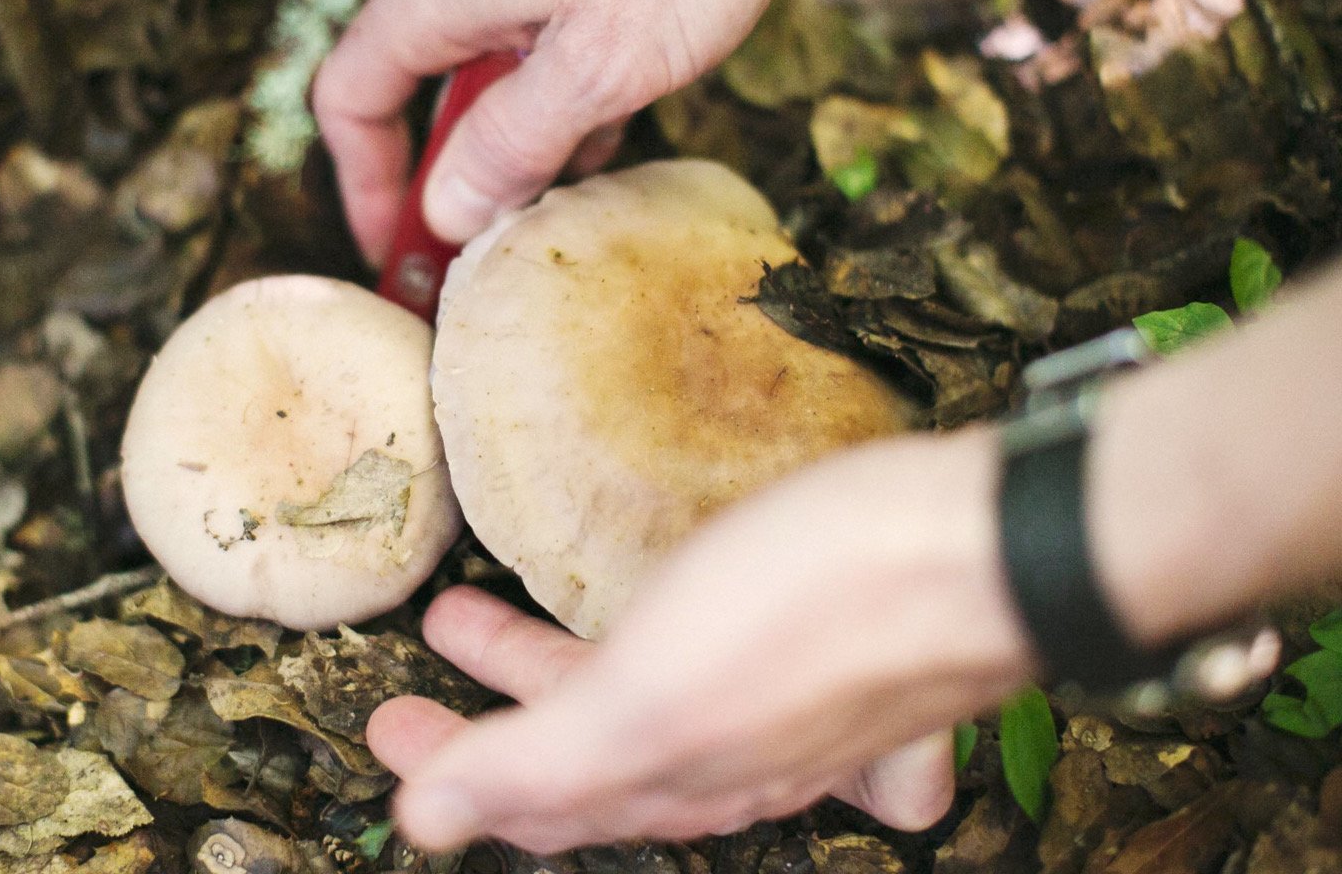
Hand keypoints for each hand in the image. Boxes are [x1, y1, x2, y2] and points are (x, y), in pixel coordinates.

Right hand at [312, 0, 915, 262]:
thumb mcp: (595, 68)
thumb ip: (512, 147)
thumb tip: (449, 213)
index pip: (349, 106)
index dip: (369, 193)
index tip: (402, 261)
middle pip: (415, 97)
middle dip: (450, 182)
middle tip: (485, 257)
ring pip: (487, 77)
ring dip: (517, 145)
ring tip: (562, 206)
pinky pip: (539, 48)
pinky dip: (561, 100)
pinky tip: (614, 135)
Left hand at [366, 428, 1033, 851]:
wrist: (982, 544)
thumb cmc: (822, 616)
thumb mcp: (657, 700)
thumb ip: (541, 765)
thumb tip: (424, 825)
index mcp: (678, 777)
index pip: (537, 801)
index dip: (456, 775)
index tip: (387, 728)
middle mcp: (725, 750)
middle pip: (576, 749)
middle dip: (489, 717)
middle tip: (422, 662)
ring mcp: (767, 692)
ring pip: (625, 698)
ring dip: (541, 666)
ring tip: (473, 613)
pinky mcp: (798, 626)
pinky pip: (680, 654)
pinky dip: (620, 645)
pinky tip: (624, 611)